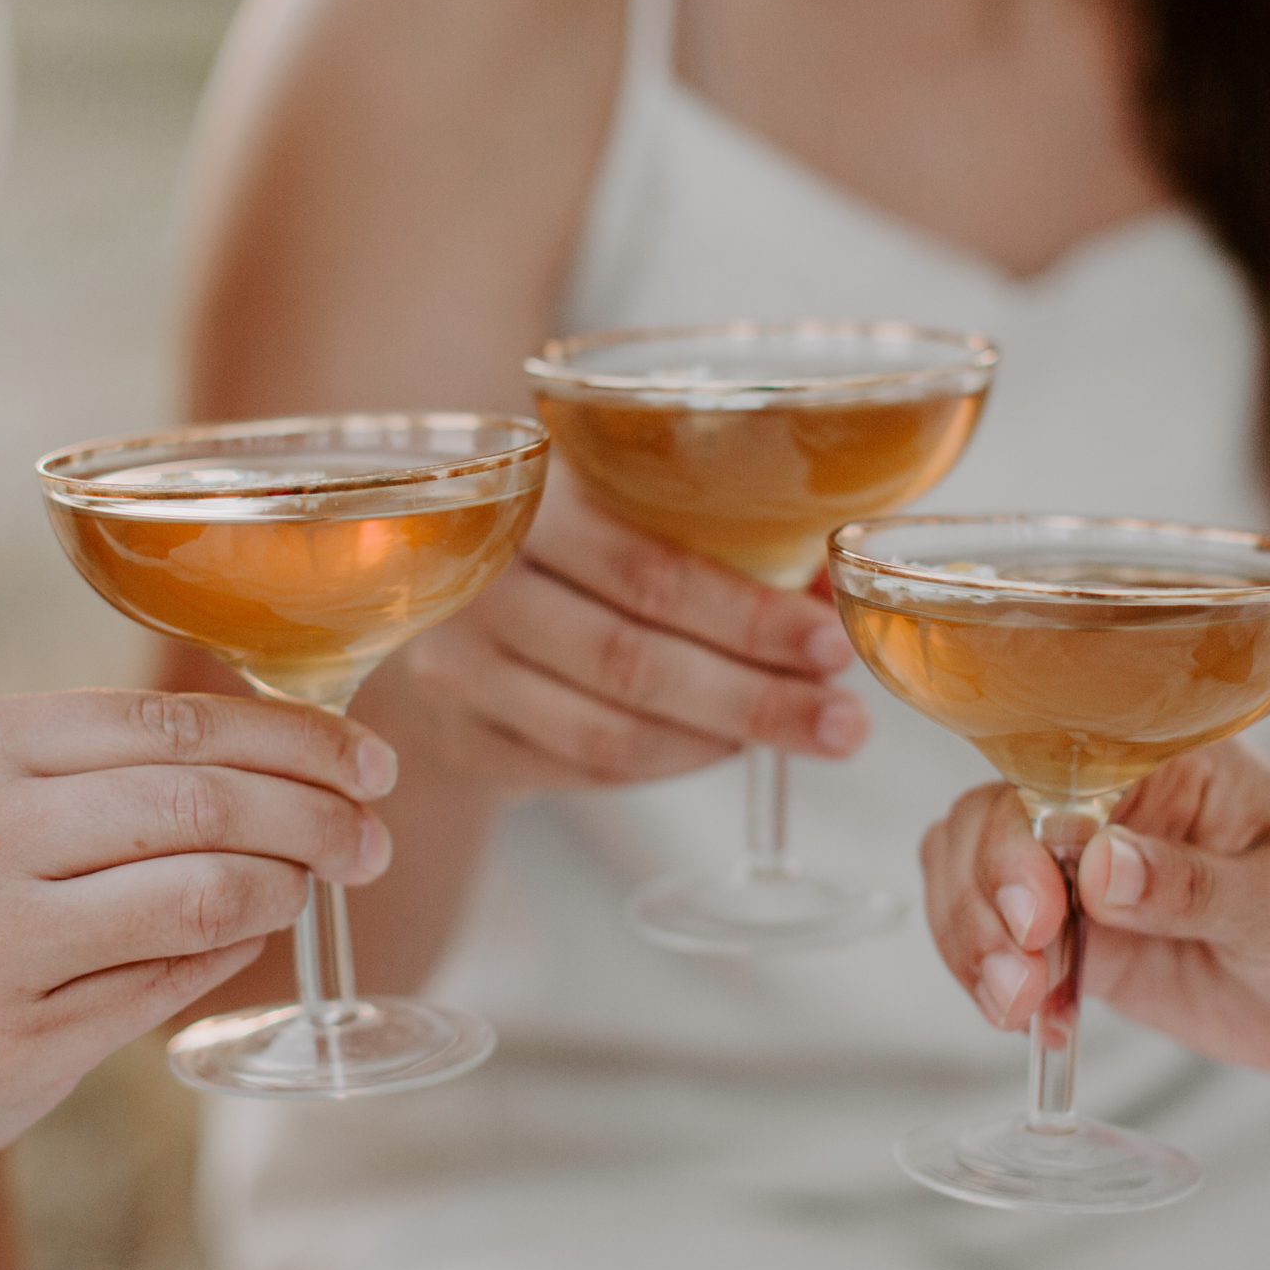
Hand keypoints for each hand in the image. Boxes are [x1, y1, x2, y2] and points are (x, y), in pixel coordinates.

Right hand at [0, 689, 394, 1210]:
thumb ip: (93, 779)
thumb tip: (284, 762)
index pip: (168, 721)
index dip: (292, 739)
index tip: (364, 762)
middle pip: (202, 799)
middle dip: (317, 814)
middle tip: (369, 838)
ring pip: (204, 889)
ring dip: (287, 886)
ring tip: (316, 886)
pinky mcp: (14, 1038)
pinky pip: (170, 978)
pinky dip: (232, 952)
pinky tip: (251, 940)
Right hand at [391, 484, 868, 792]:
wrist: (425, 581)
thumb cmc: (558, 531)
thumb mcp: (617, 498)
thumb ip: (716, 533)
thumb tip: (829, 589)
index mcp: (521, 500)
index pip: (647, 574)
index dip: (746, 617)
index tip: (831, 645)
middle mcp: (474, 586)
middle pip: (632, 664)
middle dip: (757, 699)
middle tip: (845, 723)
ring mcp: (457, 670)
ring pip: (609, 733)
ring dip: (721, 741)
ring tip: (805, 732)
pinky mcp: (462, 738)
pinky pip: (583, 770)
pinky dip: (670, 763)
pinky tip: (724, 745)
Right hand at [917, 746, 1269, 1095]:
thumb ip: (1196, 886)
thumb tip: (1099, 864)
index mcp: (1164, 762)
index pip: (1047, 774)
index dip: (1016, 840)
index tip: (1036, 915)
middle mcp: (1113, 810)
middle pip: (987, 823)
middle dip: (979, 901)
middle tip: (1019, 979)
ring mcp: (1094, 882)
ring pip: (977, 885)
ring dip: (972, 944)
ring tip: (1015, 1010)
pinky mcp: (1095, 950)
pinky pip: (1010, 954)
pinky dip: (996, 987)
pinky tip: (1032, 1026)